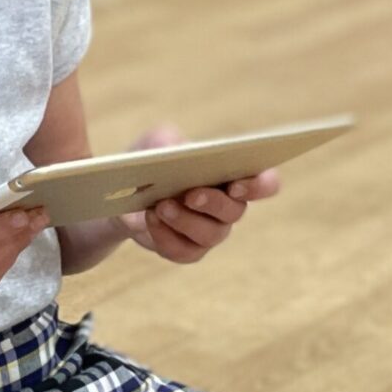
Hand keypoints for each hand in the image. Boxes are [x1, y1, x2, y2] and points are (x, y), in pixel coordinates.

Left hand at [118, 122, 279, 264]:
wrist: (126, 192)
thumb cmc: (153, 163)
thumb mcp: (156, 142)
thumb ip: (166, 140)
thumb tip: (172, 152)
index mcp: (234, 176)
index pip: (265, 184)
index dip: (259, 186)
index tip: (237, 184)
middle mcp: (228, 208)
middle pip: (236, 211)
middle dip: (213, 203)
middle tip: (190, 194)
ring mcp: (210, 232)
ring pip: (210, 234)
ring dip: (185, 220)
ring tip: (161, 207)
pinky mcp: (187, 250)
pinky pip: (184, 251)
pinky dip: (166, 237)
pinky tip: (151, 220)